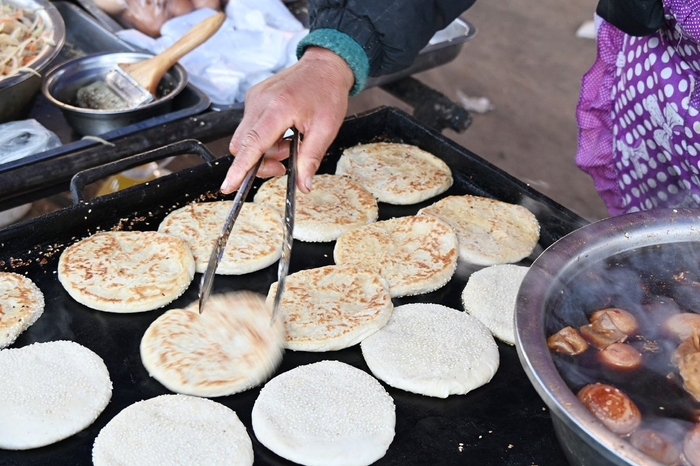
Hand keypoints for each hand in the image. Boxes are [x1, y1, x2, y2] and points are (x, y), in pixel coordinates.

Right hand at [221, 46, 354, 193]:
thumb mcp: (326, 130)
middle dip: (260, 162)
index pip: (252, 144)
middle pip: (242, 146)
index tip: (229, 186)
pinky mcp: (253, 98)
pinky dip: (264, 137)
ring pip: (245, 138)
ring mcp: (254, 99)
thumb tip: (303, 185)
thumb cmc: (327, 93)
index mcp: (278, 108)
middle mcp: (260, 102)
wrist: (324, 66)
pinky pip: (249, 127)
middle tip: (286, 164)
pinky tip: (283, 132)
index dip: (240, 168)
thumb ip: (311, 159)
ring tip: (290, 143)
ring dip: (265, 150)